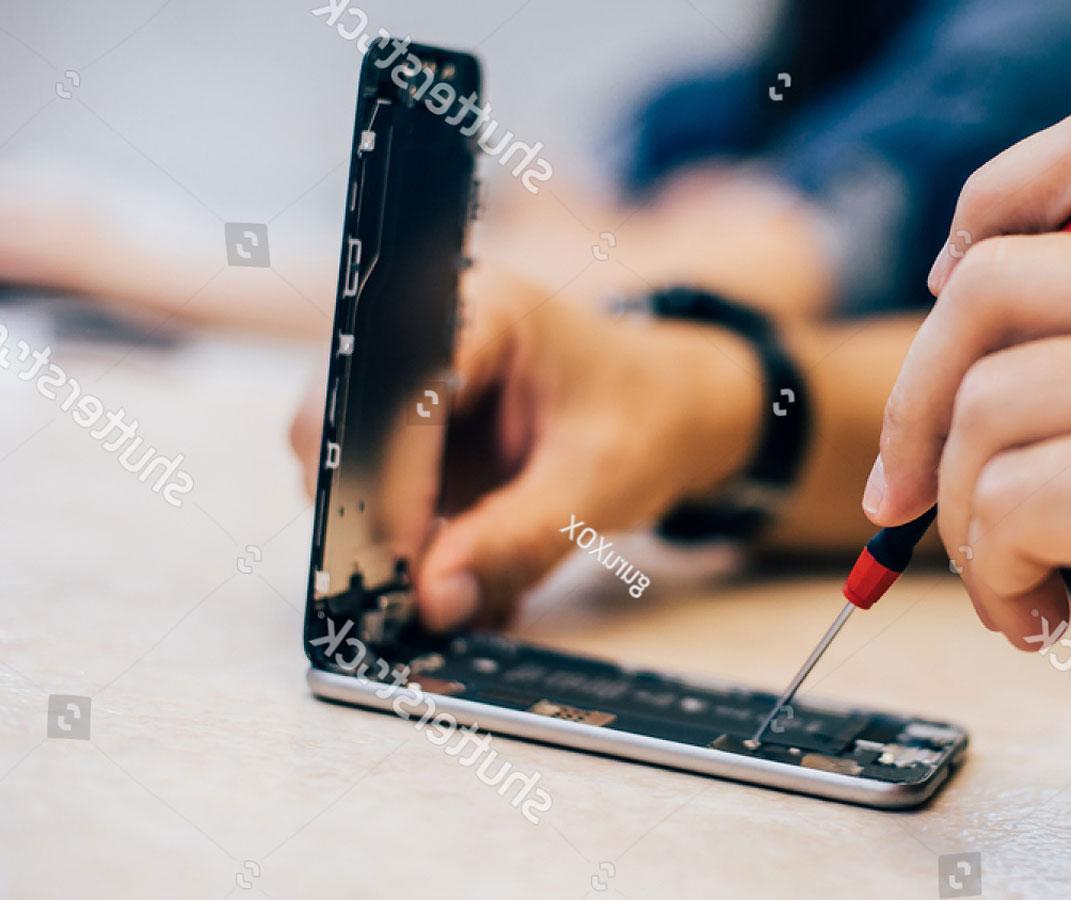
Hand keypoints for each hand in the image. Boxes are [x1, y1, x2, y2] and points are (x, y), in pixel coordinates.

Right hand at [290, 267, 759, 628]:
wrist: (679, 410)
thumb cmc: (651, 420)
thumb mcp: (597, 486)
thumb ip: (516, 541)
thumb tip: (433, 599)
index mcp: (480, 312)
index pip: (392, 388)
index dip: (386, 474)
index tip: (404, 555)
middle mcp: (429, 337)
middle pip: (338, 423)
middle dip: (367, 511)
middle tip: (411, 586)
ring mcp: (413, 389)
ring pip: (348, 470)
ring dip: (386, 536)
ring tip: (444, 590)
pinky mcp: (416, 439)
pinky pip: (381, 498)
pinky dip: (415, 547)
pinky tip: (464, 580)